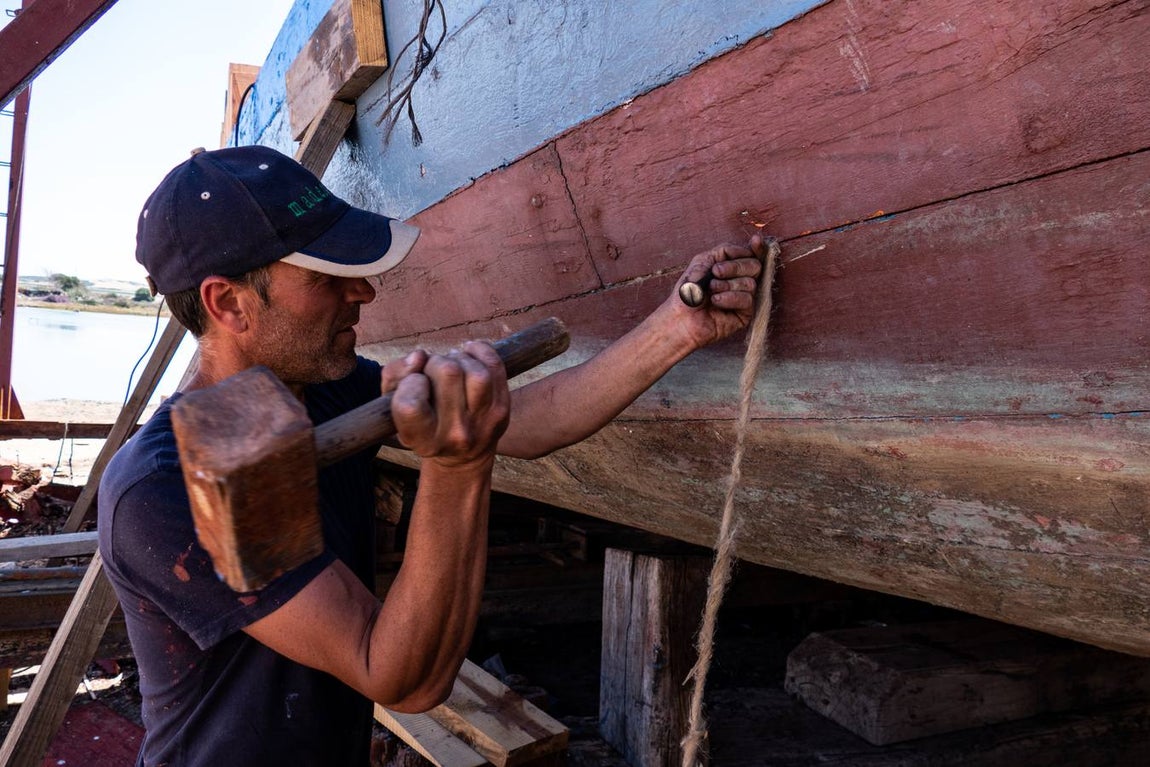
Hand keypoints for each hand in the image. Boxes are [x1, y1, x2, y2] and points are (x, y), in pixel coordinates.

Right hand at [388, 341, 509, 469]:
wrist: (464, 455)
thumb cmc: (422, 422)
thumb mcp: (395, 406)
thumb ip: (394, 375)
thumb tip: (419, 356)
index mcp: (423, 440)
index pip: (410, 405)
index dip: (410, 383)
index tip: (415, 383)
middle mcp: (455, 434)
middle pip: (447, 373)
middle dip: (436, 362)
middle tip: (433, 371)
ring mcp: (483, 422)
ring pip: (475, 371)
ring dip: (460, 358)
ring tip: (452, 366)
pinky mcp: (502, 408)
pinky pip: (495, 365)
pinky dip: (480, 351)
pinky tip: (468, 354)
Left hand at [670, 233, 767, 348]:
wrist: (681, 318)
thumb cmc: (688, 291)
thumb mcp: (702, 262)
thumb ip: (724, 251)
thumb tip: (749, 247)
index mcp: (731, 267)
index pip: (751, 255)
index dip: (757, 247)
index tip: (756, 241)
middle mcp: (740, 281)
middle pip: (754, 266)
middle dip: (735, 267)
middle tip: (716, 273)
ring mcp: (744, 297)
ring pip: (751, 283)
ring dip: (727, 285)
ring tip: (711, 291)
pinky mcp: (745, 314)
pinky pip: (748, 300)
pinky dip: (730, 298)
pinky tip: (716, 301)